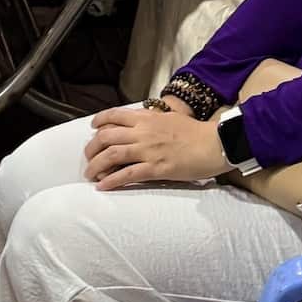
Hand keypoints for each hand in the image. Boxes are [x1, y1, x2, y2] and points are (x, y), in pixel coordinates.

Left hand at [83, 105, 226, 190]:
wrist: (213, 143)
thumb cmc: (194, 132)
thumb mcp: (169, 118)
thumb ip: (151, 120)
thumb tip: (138, 123)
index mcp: (146, 117)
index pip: (114, 115)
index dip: (99, 122)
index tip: (93, 128)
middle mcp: (142, 132)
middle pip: (106, 136)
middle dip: (92, 148)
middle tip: (88, 157)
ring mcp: (148, 150)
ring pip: (112, 155)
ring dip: (96, 165)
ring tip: (90, 174)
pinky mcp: (156, 168)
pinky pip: (128, 174)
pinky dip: (112, 181)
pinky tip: (102, 186)